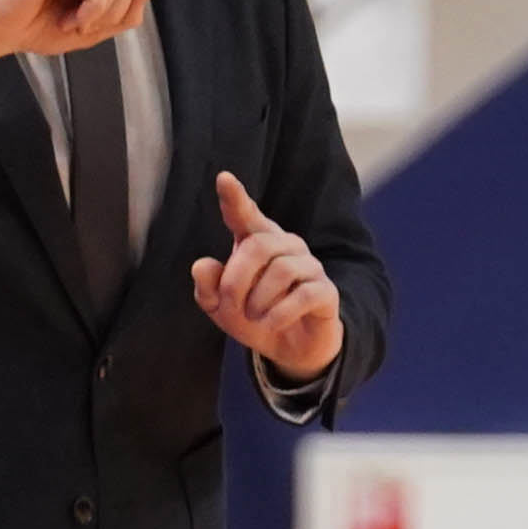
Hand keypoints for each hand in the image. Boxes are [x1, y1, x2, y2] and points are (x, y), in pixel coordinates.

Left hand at [192, 171, 345, 381]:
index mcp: (257, 242)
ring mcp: (309, 266)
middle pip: (258, 246)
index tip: (223, 179)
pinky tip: (271, 324)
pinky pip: (303, 295)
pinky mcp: (326, 291)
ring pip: (280, 271)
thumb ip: (208, 287)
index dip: (235, 198)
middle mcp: (286, 246)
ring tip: (254, 317)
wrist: (290, 349)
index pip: (245, 215)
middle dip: (236, 281)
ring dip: (257, 302)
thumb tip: (201, 265)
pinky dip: (279, 315)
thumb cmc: (254, 317)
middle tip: (230, 307)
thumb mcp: (221, 308)